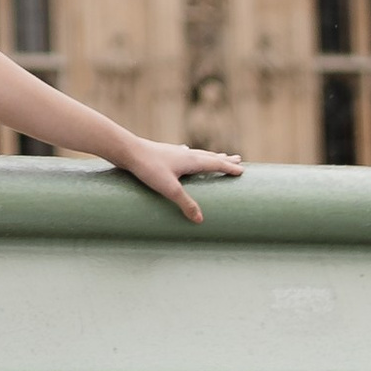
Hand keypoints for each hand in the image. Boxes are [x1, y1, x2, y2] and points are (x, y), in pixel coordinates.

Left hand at [110, 140, 241, 226]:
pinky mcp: (164, 153)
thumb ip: (185, 203)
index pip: (216, 164)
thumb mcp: (169, 189)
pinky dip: (191, 154)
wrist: (128, 151)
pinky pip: (183, 153)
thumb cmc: (148, 168)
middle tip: (238, 159)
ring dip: (210, 156)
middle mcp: (186, 154)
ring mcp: (174, 152)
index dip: (229, 168)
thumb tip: (201, 219)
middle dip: (224, 160)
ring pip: (198, 154)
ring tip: (217, 156)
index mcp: (191, 160)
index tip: (242, 170)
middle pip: (210, 157)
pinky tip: (185, 151)